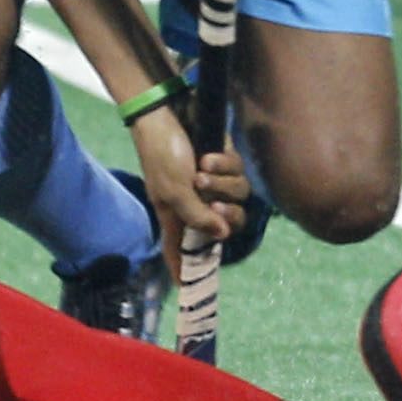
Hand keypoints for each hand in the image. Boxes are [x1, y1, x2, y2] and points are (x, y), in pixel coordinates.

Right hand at [167, 141, 255, 283]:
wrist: (166, 112)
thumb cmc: (162, 154)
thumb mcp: (175, 191)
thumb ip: (198, 217)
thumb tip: (223, 235)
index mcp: (178, 215)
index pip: (181, 250)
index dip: (184, 269)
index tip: (187, 288)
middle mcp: (198, 202)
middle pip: (228, 224)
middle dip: (227, 216)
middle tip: (215, 206)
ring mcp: (213, 182)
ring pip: (239, 196)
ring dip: (222, 184)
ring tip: (202, 171)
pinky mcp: (225, 160)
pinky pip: (239, 171)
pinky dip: (225, 164)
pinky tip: (209, 155)